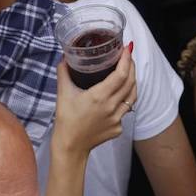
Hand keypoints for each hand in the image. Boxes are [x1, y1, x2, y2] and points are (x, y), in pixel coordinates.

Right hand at [52, 45, 136, 165]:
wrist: (70, 147)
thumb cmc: (66, 121)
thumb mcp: (63, 94)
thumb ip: (64, 73)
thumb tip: (65, 58)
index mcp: (99, 97)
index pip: (121, 74)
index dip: (126, 60)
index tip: (126, 49)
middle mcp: (111, 107)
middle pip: (130, 82)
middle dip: (131, 66)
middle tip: (127, 57)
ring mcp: (117, 119)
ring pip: (132, 96)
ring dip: (132, 82)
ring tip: (128, 73)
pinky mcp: (118, 128)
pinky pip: (125, 110)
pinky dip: (124, 101)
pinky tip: (117, 96)